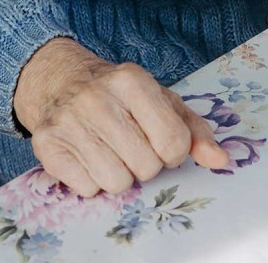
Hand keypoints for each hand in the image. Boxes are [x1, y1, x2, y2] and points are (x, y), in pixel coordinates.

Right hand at [14, 37, 228, 195]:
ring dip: (119, 174)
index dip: (173, 152)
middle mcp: (98, 97)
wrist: (61, 79)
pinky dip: (91, 179)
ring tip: (111, 149)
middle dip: (145, 164)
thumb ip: (194, 130)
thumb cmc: (121, 95)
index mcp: (132, 80)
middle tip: (132, 144)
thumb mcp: (160, 100)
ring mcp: (69, 120)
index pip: (173, 142)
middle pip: (145, 167)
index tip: (161, 142)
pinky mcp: (48, 144)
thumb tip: (220, 160)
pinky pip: (86, 188)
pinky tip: (88, 154)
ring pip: (115, 183)